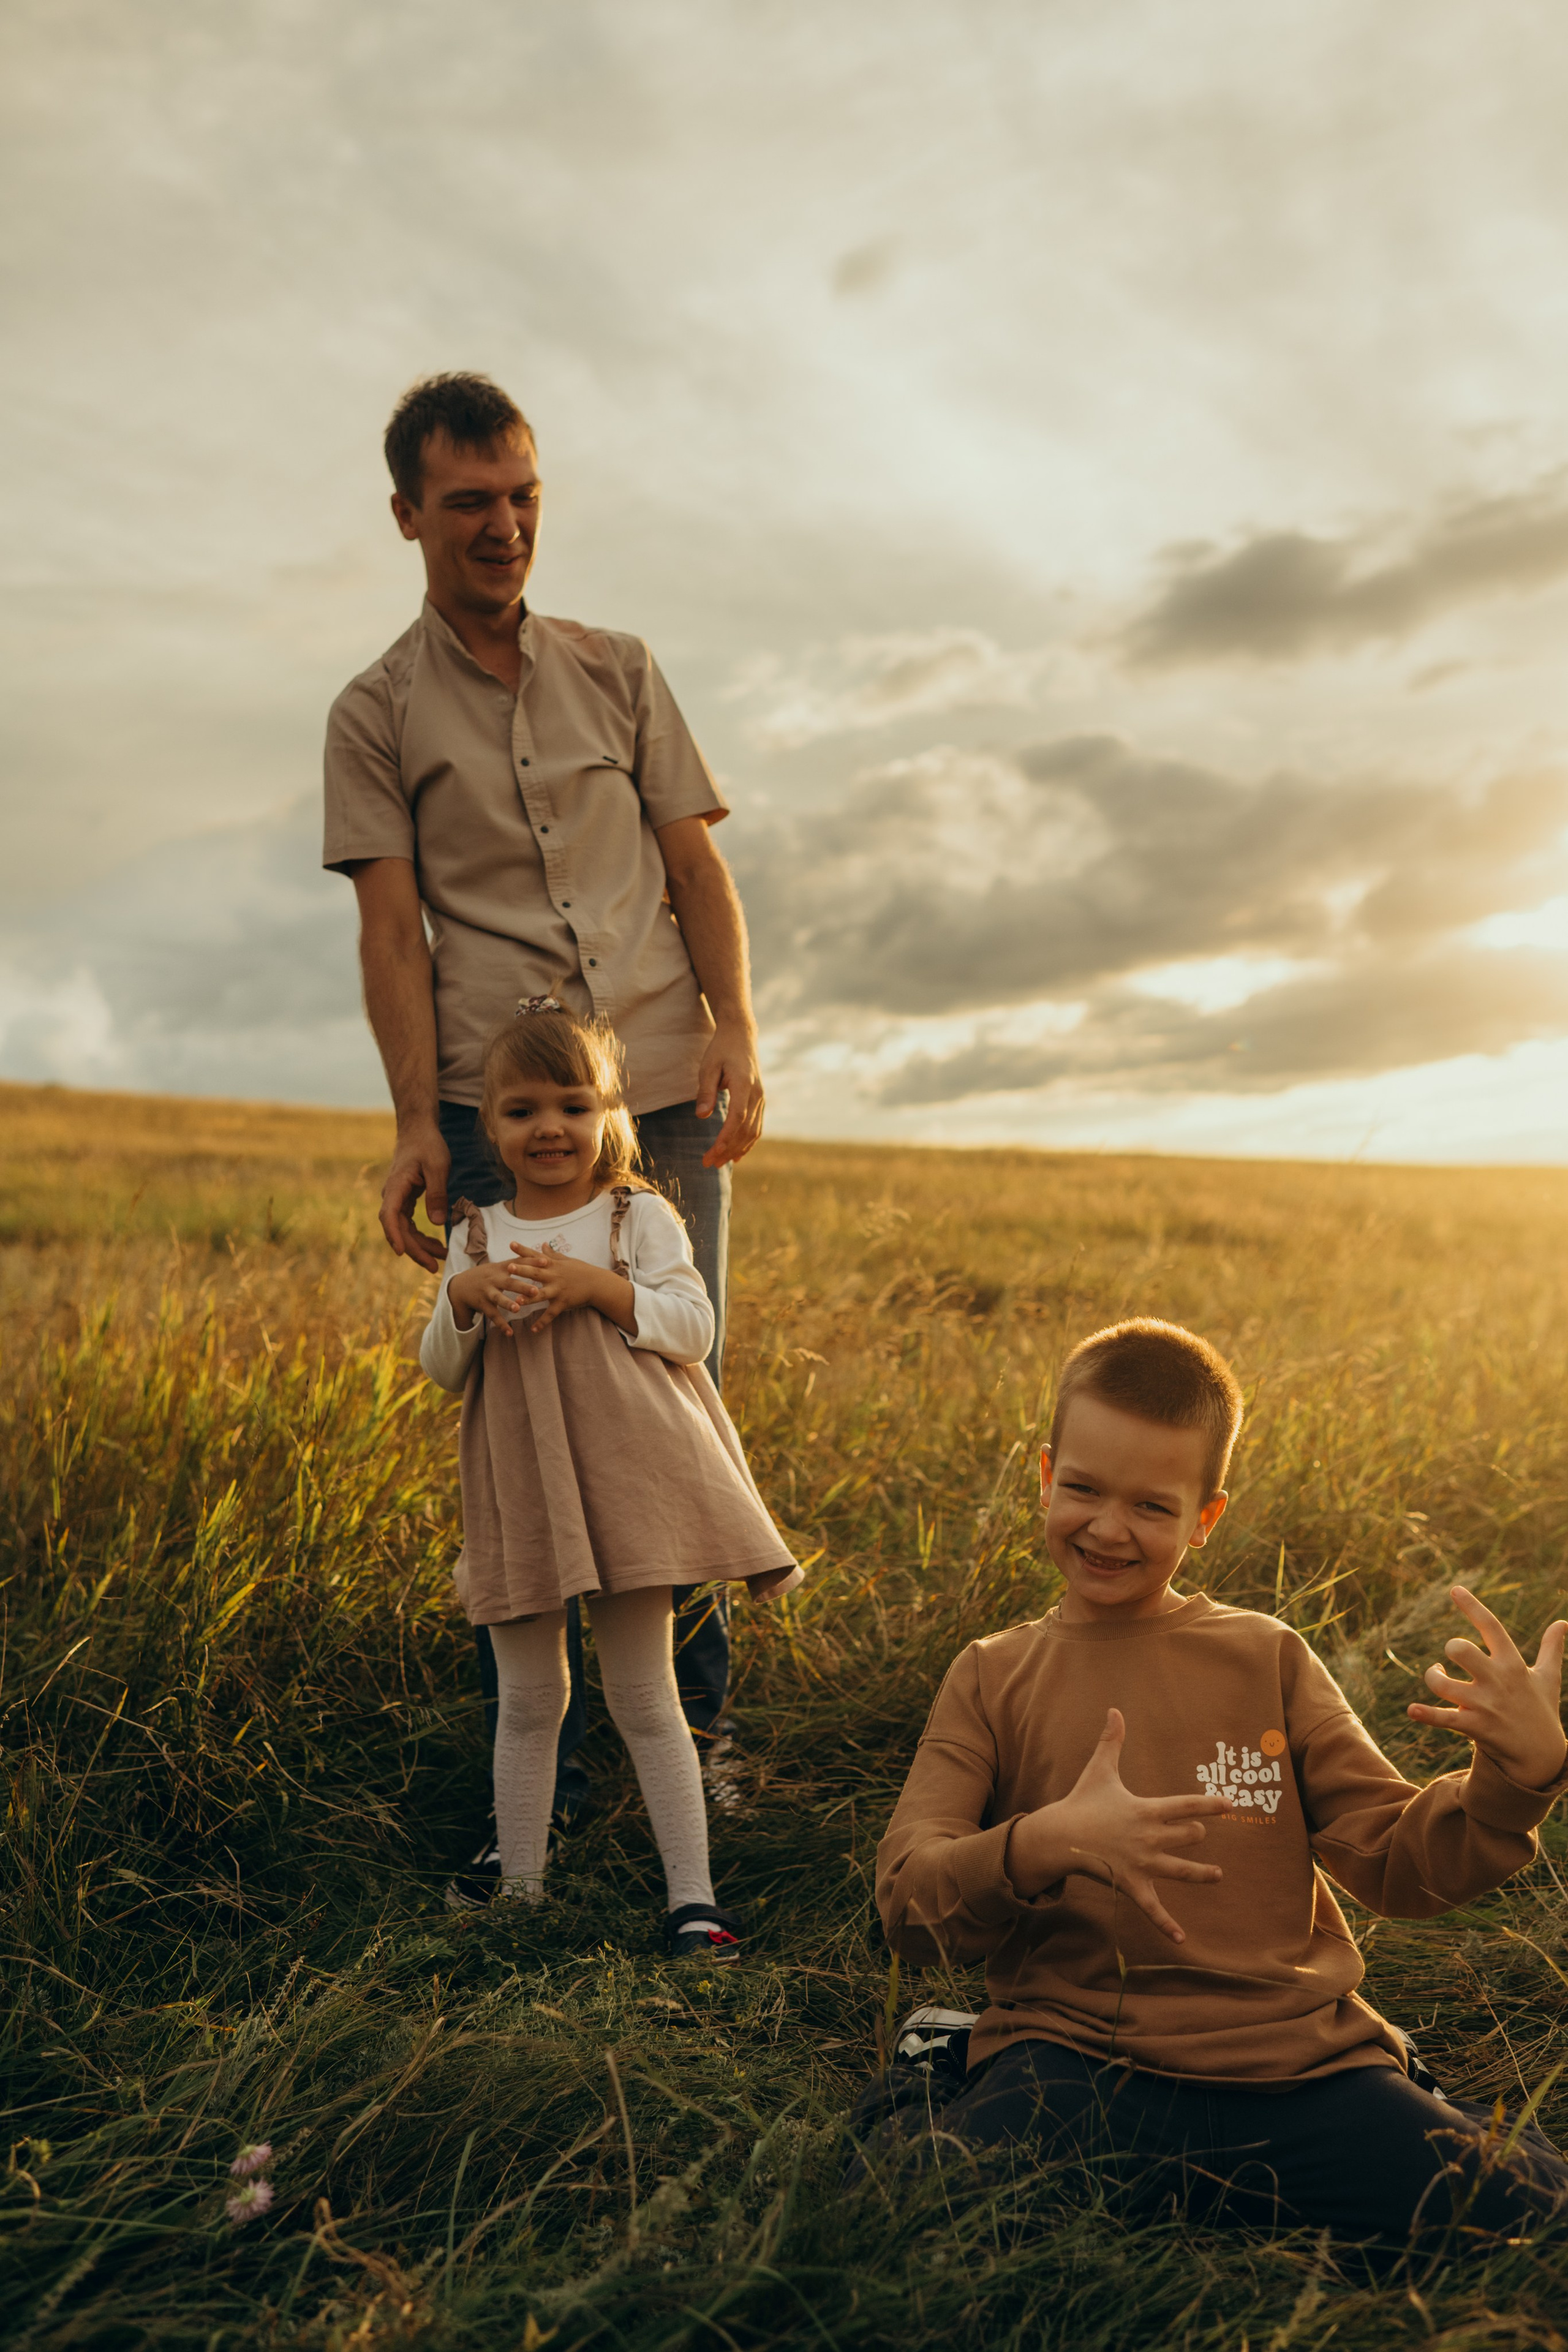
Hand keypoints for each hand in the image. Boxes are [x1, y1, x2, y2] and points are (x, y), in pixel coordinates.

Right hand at [379, 1121, 449, 1272]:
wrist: (417, 1130)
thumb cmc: (428, 1144)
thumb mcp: (438, 1166)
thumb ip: (437, 1193)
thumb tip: (437, 1222)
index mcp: (396, 1187)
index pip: (389, 1216)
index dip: (395, 1236)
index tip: (401, 1253)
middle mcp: (392, 1195)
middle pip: (397, 1229)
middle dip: (414, 1250)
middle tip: (434, 1267)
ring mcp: (397, 1199)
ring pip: (403, 1229)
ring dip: (420, 1246)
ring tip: (441, 1257)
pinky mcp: (404, 1200)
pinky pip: (408, 1224)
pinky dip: (421, 1236)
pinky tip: (436, 1244)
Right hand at [448, 1248, 539, 1333]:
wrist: (460, 1286)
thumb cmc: (486, 1275)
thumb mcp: (499, 1266)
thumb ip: (518, 1261)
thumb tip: (541, 1254)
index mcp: (501, 1268)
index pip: (518, 1263)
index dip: (531, 1262)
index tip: (546, 1262)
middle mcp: (494, 1279)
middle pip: (509, 1282)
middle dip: (522, 1286)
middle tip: (536, 1290)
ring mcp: (487, 1292)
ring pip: (498, 1299)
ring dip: (507, 1303)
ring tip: (517, 1309)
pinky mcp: (482, 1305)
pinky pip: (492, 1316)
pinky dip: (501, 1325)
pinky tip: (510, 1333)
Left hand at [508, 1246, 635, 1335]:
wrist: (598, 1284)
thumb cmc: (582, 1270)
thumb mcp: (566, 1260)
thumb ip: (552, 1254)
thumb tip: (542, 1244)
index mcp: (553, 1265)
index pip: (535, 1256)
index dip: (523, 1250)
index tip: (510, 1244)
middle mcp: (554, 1277)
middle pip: (535, 1273)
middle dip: (522, 1271)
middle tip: (509, 1267)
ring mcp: (558, 1290)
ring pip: (541, 1295)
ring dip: (529, 1298)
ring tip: (517, 1302)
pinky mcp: (563, 1303)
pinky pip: (551, 1314)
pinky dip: (542, 1322)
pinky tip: (533, 1330)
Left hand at [696, 1023, 763, 1168]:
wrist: (741, 1036)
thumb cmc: (721, 1050)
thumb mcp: (708, 1067)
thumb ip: (705, 1092)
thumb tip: (701, 1116)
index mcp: (744, 1084)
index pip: (737, 1117)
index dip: (726, 1137)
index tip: (713, 1153)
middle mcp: (757, 1094)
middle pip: (745, 1129)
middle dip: (727, 1149)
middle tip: (708, 1163)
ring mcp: (761, 1098)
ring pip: (753, 1131)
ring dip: (737, 1149)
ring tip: (719, 1162)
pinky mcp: (759, 1101)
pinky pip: (757, 1126)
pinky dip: (747, 1142)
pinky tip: (736, 1154)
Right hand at [1009, 1708, 1230, 1943]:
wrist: (1059, 1836)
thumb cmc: (1082, 1802)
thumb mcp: (1099, 1770)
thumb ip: (1111, 1741)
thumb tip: (1115, 1709)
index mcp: (1146, 1810)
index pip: (1186, 1806)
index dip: (1210, 1805)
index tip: (1230, 1805)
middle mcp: (1149, 1837)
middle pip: (1187, 1837)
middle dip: (1195, 1835)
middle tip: (1198, 1835)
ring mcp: (1142, 1864)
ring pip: (1181, 1870)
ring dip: (1201, 1874)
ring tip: (1218, 1875)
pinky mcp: (1131, 1884)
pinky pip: (1152, 1908)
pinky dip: (1166, 1924)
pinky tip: (1181, 1938)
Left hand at [1407, 1585, 1567, 1789]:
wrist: (1541, 1757)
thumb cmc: (1541, 1711)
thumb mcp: (1548, 1678)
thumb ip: (1552, 1649)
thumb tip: (1563, 1623)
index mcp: (1512, 1664)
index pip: (1491, 1627)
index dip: (1472, 1607)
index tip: (1454, 1589)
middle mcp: (1497, 1681)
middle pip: (1460, 1650)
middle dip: (1450, 1648)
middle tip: (1450, 1657)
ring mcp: (1484, 1704)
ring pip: (1442, 1683)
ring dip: (1433, 1677)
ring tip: (1437, 1677)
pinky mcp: (1474, 1727)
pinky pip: (1444, 1718)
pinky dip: (1425, 1714)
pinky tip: (1412, 1710)